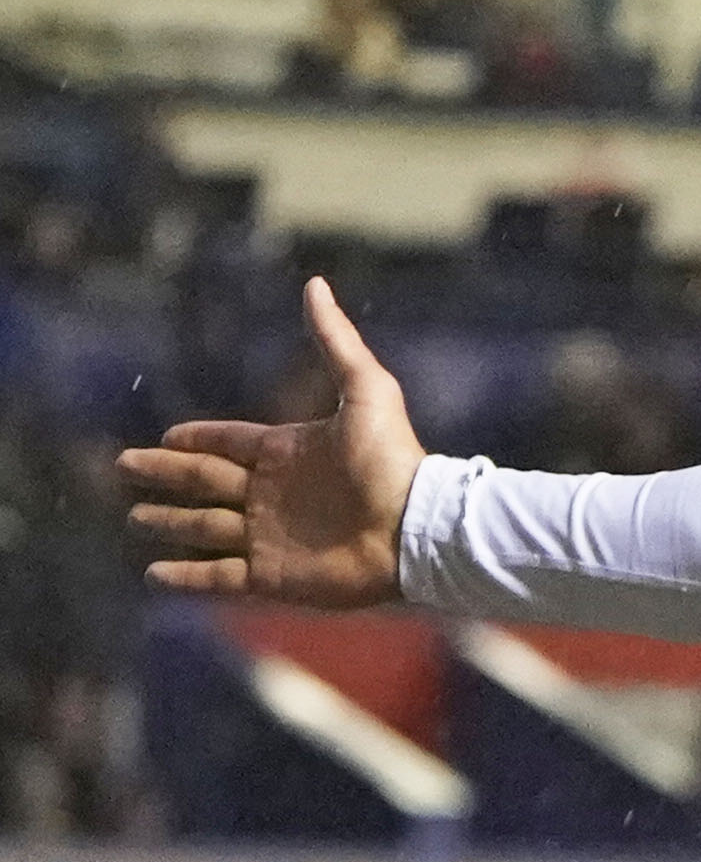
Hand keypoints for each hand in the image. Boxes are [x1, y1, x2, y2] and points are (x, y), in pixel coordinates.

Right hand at [115, 277, 421, 607]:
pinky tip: (154, 575)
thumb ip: (336, 340)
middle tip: (123, 468)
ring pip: (204, 527)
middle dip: (164, 475)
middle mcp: (272, 494)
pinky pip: (217, 577)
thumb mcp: (367, 389)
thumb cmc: (394, 460)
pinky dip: (185, 576)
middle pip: (203, 481)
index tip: (168, 438)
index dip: (198, 440)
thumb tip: (316, 284)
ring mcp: (269, 536)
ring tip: (135, 518)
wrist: (416, 527)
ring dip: (169, 523)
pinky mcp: (272, 576)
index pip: (229, 443)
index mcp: (287, 452)